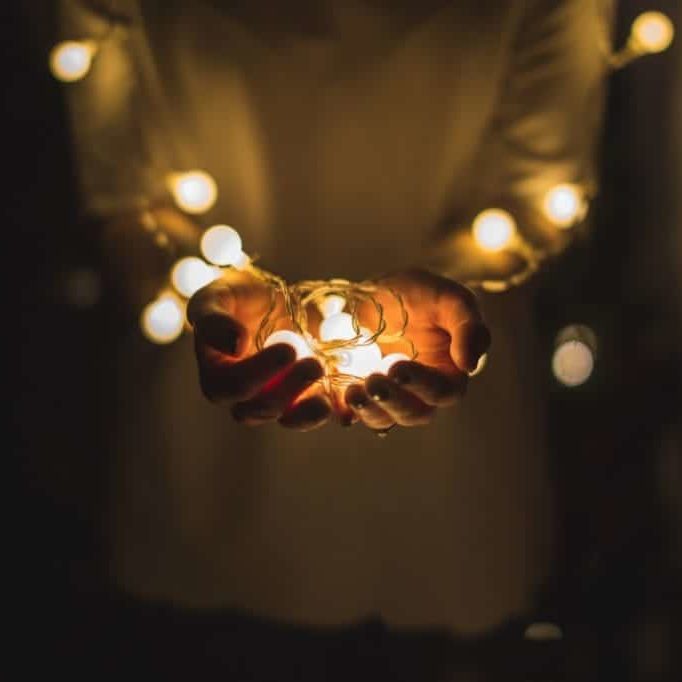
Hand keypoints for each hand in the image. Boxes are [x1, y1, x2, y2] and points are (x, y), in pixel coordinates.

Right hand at [187, 271, 330, 430]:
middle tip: (315, 364)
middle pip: (258, 410)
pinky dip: (332, 411)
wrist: (275, 299)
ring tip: (329, 382)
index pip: (229, 388)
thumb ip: (213, 319)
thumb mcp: (218, 297)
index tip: (287, 349)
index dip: (257, 374)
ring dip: (309, 408)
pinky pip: (316, 414)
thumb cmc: (239, 297)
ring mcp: (276, 401)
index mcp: (217, 375)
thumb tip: (234, 345)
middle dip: (287, 390)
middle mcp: (244, 396)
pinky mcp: (305, 400)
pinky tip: (345, 405)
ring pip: (288, 419)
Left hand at [344, 268, 489, 431]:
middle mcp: (419, 394)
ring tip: (351, 392)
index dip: (423, 385)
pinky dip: (342, 410)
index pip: (442, 392)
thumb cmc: (424, 295)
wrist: (381, 292)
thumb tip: (469, 366)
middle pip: (412, 413)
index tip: (400, 367)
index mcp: (447, 375)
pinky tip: (334, 401)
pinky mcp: (358, 392)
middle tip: (373, 383)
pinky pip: (350, 410)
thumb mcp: (450, 299)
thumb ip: (469, 327)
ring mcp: (387, 396)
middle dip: (391, 402)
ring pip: (381, 418)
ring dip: (367, 410)